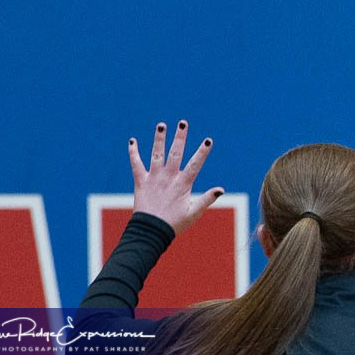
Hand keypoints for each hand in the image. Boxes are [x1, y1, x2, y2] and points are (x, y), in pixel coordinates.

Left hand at [130, 120, 221, 234]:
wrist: (151, 231)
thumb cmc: (174, 224)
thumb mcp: (194, 213)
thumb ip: (207, 199)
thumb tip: (221, 189)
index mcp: (183, 184)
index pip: (195, 164)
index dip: (202, 152)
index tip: (208, 140)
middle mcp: (168, 177)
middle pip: (175, 153)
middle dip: (180, 137)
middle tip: (183, 122)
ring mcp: (153, 178)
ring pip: (156, 154)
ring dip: (159, 139)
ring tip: (161, 125)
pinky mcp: (140, 181)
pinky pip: (136, 164)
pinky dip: (133, 152)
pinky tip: (132, 141)